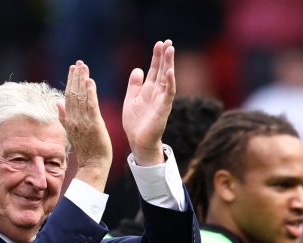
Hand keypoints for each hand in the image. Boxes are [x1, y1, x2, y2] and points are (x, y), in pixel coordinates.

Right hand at [58, 61, 112, 190]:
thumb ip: (64, 116)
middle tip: (79, 63)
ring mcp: (84, 122)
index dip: (70, 81)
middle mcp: (74, 119)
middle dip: (76, 77)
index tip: (73, 68)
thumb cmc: (86, 149)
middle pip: (73, 93)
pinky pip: (91, 106)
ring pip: (81, 97)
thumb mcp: (72, 131)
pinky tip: (90, 81)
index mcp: (69, 120)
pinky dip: (90, 93)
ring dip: (82, 80)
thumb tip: (57, 102)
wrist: (93, 164)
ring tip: (84, 67)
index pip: (68, 96)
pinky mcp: (94, 125)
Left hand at [122, 40, 175, 165]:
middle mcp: (157, 92)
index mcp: (148, 89)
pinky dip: (170, 83)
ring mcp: (161, 100)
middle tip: (168, 41)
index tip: (159, 43)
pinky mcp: (163, 109)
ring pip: (167, 78)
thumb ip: (134, 85)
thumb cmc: (135, 123)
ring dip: (169, 64)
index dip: (157, 56)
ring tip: (170, 49)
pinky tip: (170, 72)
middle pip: (162, 70)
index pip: (155, 69)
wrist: (137, 141)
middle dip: (165, 56)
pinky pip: (168, 94)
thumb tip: (138, 69)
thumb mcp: (131, 99)